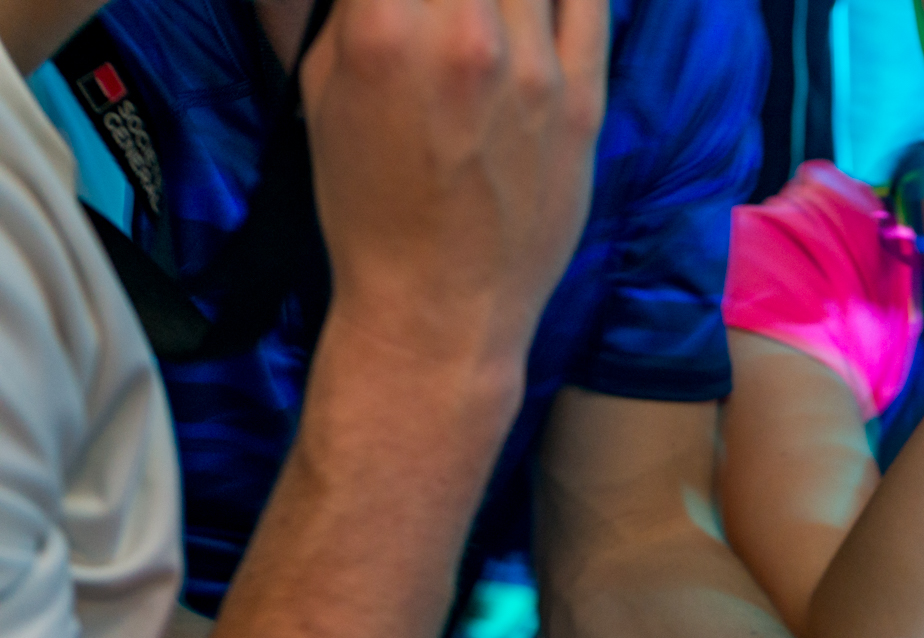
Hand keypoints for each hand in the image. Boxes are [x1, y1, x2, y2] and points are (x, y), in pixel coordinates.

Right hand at [301, 0, 607, 377]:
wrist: (440, 309)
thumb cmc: (368, 208)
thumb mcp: (322, 88)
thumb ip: (354, 5)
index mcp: (384, 33)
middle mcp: (467, 40)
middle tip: (440, 12)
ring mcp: (536, 72)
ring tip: (483, 16)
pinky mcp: (585, 102)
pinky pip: (589, 1)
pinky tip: (534, 6)